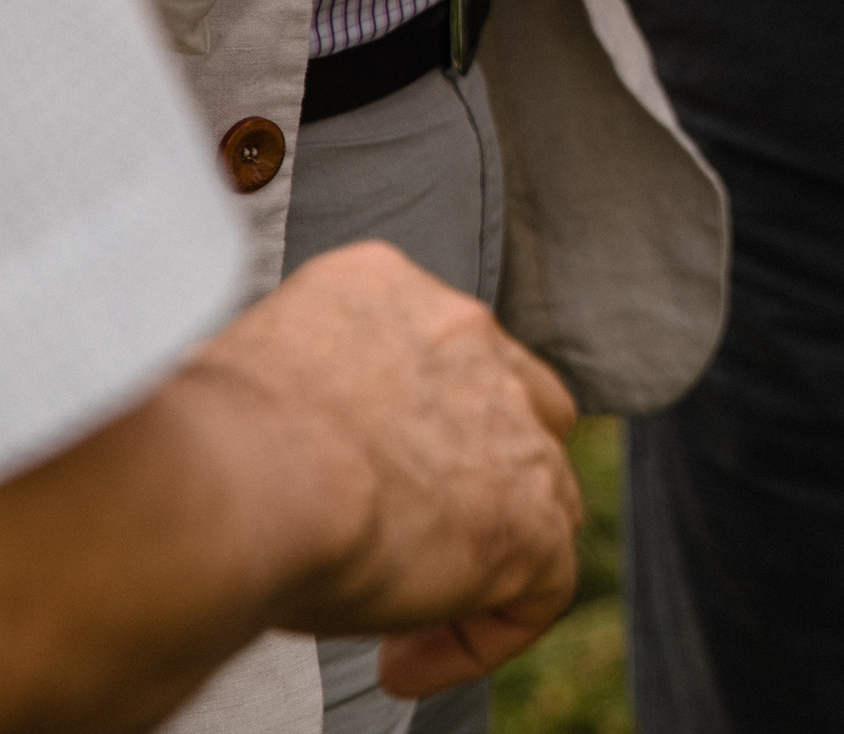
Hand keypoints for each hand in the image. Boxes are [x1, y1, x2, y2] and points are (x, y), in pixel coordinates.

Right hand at [187, 243, 582, 695]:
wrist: (232, 484)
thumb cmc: (190, 445)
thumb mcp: (227, 380)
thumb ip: (265, 399)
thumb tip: (234, 434)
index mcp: (379, 288)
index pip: (429, 350)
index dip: (408, 428)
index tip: (347, 490)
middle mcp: (461, 335)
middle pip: (513, 406)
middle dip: (478, 476)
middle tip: (404, 547)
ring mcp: (508, 423)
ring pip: (542, 494)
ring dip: (481, 564)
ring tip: (395, 629)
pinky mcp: (528, 516)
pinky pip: (543, 586)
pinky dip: (484, 635)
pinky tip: (404, 665)